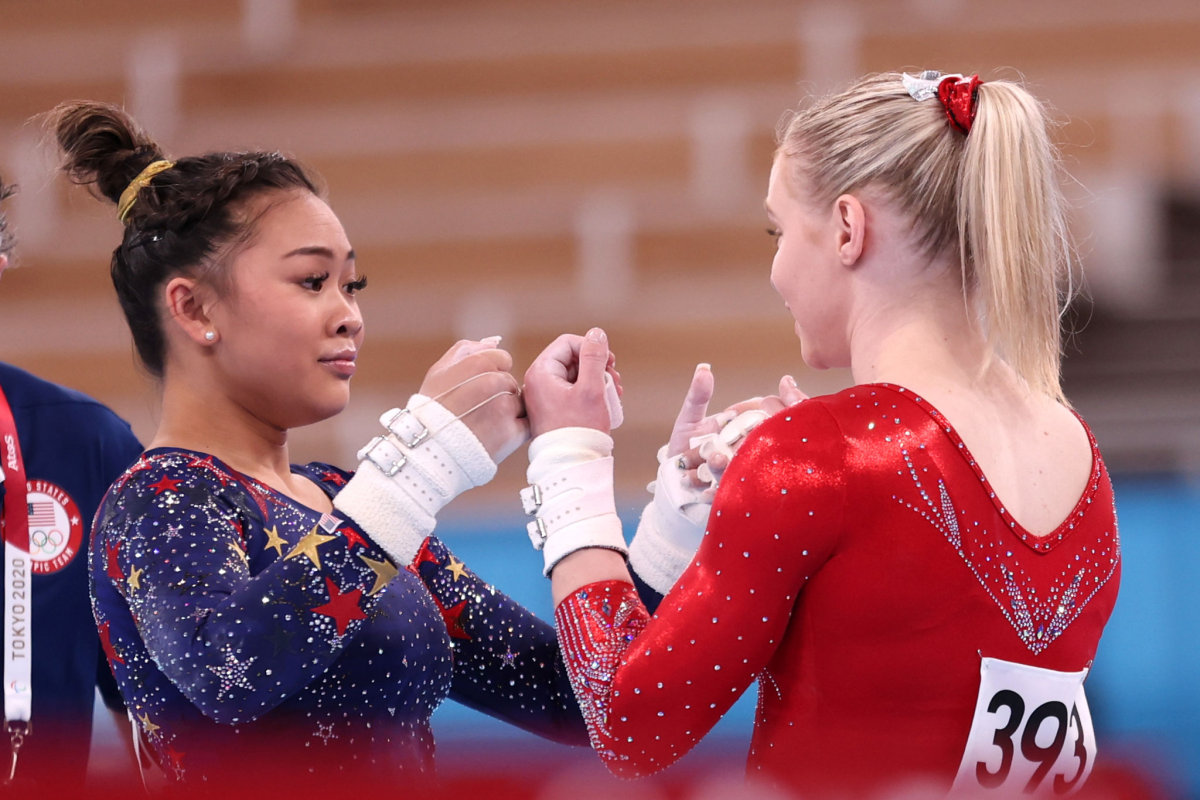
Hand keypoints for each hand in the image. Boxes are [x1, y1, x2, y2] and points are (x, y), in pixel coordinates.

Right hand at [418, 338, 528, 462]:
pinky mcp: (512, 434)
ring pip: (518, 402)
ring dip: (507, 412)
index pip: (502, 359)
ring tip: (483, 425)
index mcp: (476, 364)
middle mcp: (492, 383)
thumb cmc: (431, 411)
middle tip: (476, 410)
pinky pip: (525, 425)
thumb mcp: (439, 373)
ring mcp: (504, 409)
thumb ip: (467, 350)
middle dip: (498, 394)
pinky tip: (495, 436)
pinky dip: (514, 431)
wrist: (428, 454)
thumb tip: (495, 341)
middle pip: (509, 382)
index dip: (491, 373)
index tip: (475, 388)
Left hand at [524, 329, 620, 438]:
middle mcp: (538, 382)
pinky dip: (590, 392)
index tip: (610, 362)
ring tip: (614, 392)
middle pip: (571, 358)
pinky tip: (606, 401)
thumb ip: (594, 358)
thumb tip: (597, 333)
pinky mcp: (552, 409)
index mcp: (541, 372)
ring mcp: (544, 396)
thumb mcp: (591, 388)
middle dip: (597, 366)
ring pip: (574, 375)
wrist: (570, 464)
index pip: (568, 343)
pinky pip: (572, 390)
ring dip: (597, 379)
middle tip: (615, 380)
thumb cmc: (579, 429)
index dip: (591, 348)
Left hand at [676, 374, 806, 490]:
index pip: (759, 416)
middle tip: (726, 439)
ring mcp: (738, 473)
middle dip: (742, 442)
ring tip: (712, 460)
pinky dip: (713, 492)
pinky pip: (725, 494)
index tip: (738, 412)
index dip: (755, 412)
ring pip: (738, 469)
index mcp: (742, 429)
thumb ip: (698, 397)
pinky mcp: (727, 495)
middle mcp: (745, 451)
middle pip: (752, 444)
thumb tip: (704, 369)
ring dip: (725, 465)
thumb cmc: (685, 448)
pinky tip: (704, 492)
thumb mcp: (689, 421)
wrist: (673, 483)